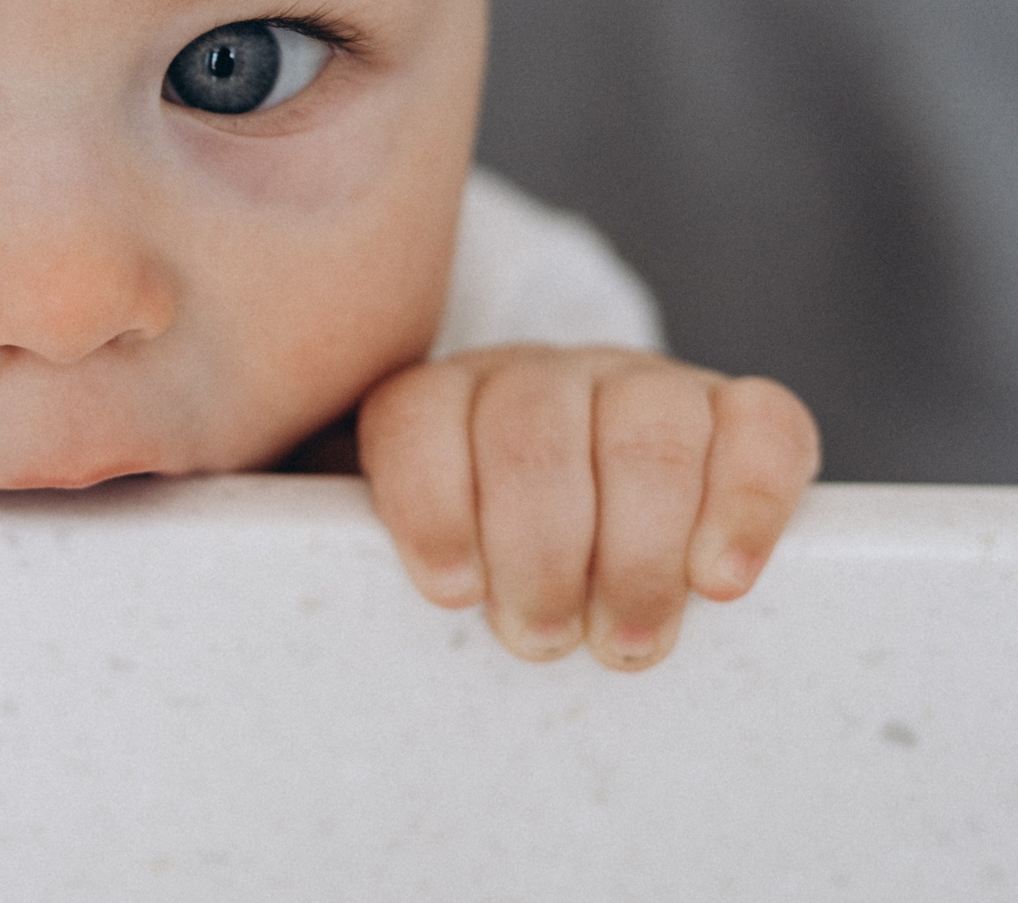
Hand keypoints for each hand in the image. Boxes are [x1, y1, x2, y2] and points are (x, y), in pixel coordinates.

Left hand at [358, 346, 818, 670]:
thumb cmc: (472, 551)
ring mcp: (641, 385)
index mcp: (441, 401)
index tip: (450, 590)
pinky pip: (760, 425)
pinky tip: (721, 577)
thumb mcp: (384, 542)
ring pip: (647, 430)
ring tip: (628, 638)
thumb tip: (257, 558)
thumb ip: (329, 545)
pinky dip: (747, 501)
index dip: (430, 502)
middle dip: (540, 550)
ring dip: (636, 548)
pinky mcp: (733, 411)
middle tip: (545, 638)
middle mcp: (538, 378)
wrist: (567, 509)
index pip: (417, 419)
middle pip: (532, 432)